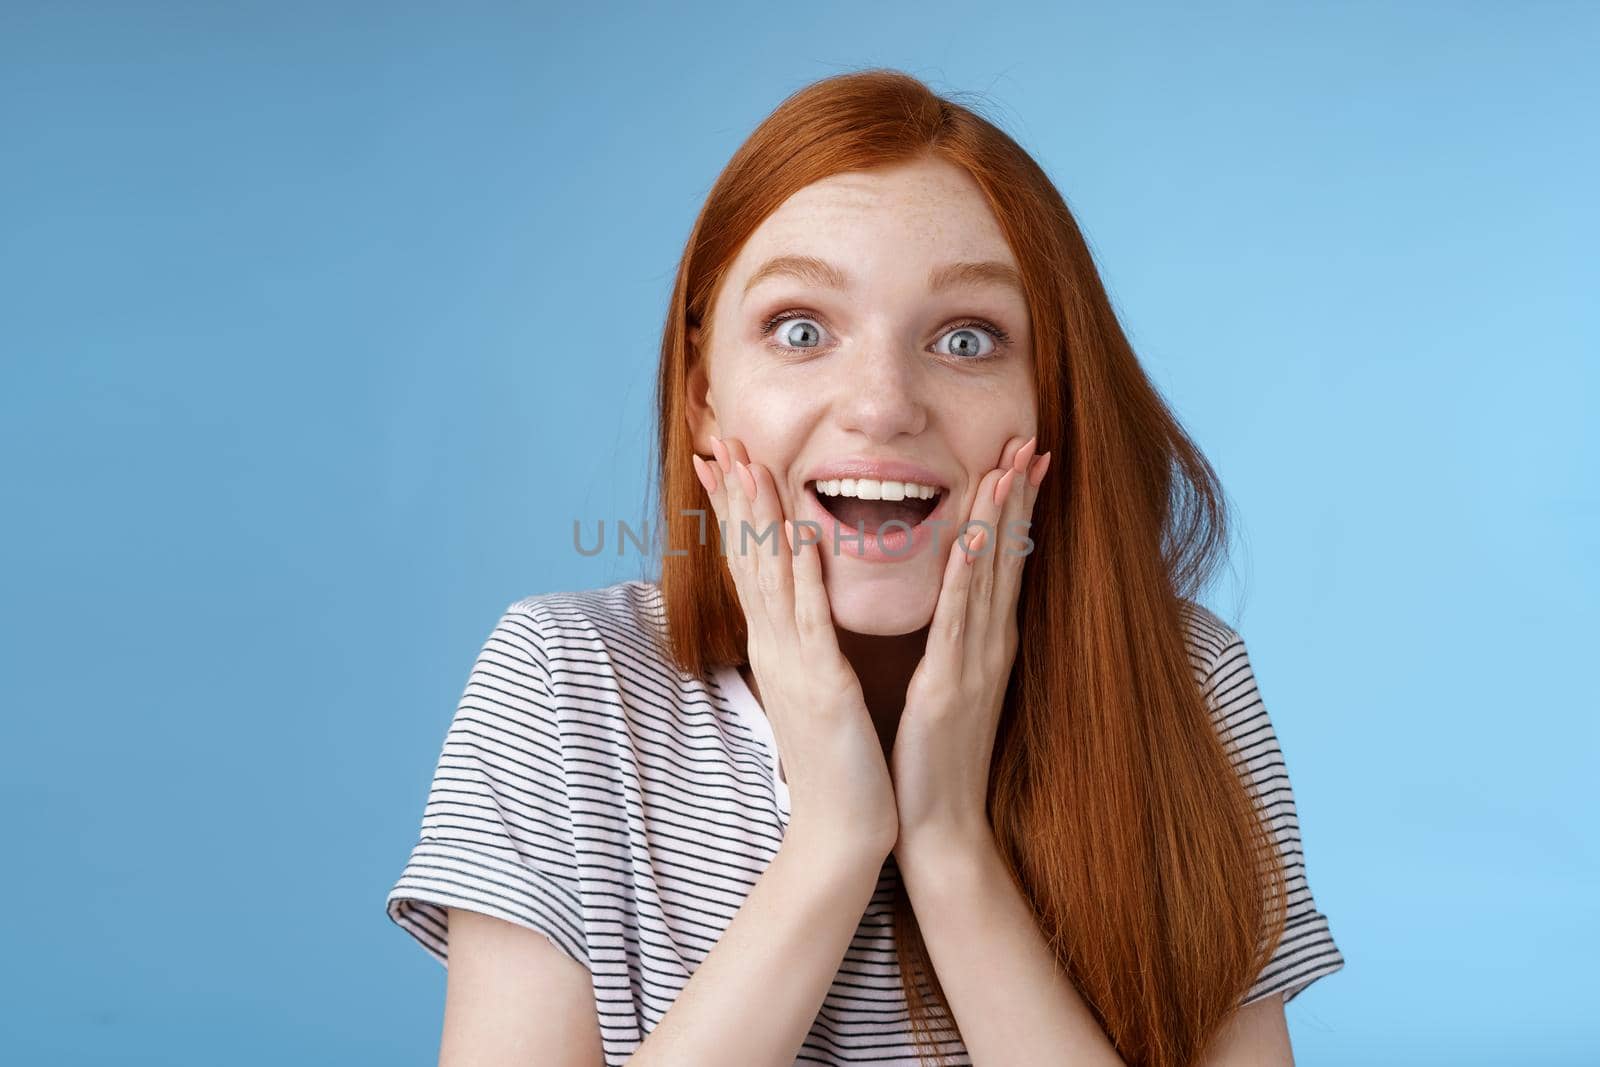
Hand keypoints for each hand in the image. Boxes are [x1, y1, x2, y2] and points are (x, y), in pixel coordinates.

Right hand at [692, 435, 899, 856]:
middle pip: (748, 558)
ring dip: (760, 518)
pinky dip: (802, 575)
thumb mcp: (813, 688)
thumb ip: (801, 645)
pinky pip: (811, 621)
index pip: (751, 563)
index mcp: (778, 646)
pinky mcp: (824, 686)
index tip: (722, 460)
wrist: (840, 828)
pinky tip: (798, 534)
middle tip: (720, 440)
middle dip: (735, 496)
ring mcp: (795, 664)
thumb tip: (792, 613)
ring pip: (772, 577)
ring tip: (749, 464)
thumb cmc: (834, 760)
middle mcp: (775, 647)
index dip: (734, 509)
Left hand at [889, 434, 1051, 856]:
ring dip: (998, 519)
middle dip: (1018, 497)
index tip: (1024, 459)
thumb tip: (958, 608)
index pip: (1005, 562)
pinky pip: (957, 618)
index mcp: (987, 644)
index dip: (1015, 509)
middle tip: (1031, 440)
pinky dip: (965, 574)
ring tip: (1009, 465)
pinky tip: (969, 536)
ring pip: (989, 576)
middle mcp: (991, 645)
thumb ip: (957, 644)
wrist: (940, 824)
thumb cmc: (936, 758)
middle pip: (1007, 557)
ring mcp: (976, 663)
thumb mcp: (950, 686)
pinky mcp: (949, 684)